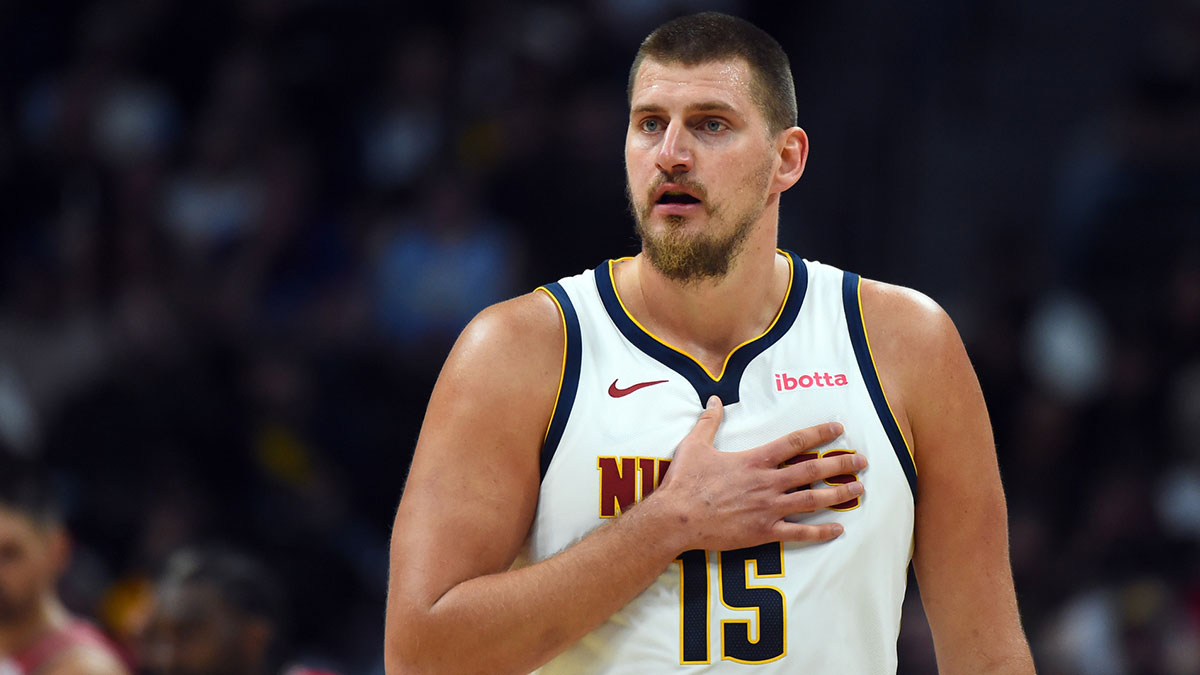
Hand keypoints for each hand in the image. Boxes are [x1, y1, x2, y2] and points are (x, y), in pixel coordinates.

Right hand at [650, 395, 865, 552]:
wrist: (676, 518)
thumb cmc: (685, 482)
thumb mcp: (695, 445)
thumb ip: (709, 421)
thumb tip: (714, 399)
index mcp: (754, 460)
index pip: (795, 442)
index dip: (819, 434)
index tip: (839, 429)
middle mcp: (767, 482)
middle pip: (812, 471)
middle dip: (841, 465)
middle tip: (863, 462)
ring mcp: (768, 509)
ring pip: (812, 500)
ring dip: (838, 494)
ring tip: (858, 490)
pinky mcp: (764, 532)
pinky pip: (799, 532)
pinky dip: (820, 532)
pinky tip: (838, 529)